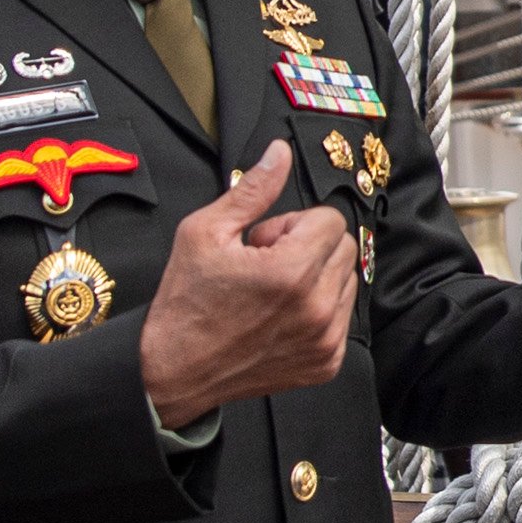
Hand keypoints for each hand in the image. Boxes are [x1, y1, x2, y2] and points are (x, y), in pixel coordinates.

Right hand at [138, 139, 356, 427]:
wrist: (173, 369)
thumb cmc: (185, 303)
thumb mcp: (205, 232)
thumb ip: (252, 190)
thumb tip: (280, 153)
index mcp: (291, 272)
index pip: (330, 219)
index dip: (292, 224)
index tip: (263, 241)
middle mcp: (317, 307)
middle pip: (343, 246)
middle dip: (308, 246)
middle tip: (264, 264)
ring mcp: (325, 338)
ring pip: (347, 280)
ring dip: (316, 277)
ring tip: (270, 291)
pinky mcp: (327, 361)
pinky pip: (344, 317)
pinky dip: (318, 310)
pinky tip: (279, 315)